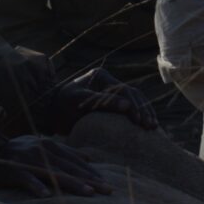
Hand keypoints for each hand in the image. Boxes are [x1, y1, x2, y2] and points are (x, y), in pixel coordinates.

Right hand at [0, 134, 110, 197]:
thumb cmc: (18, 154)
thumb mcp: (42, 148)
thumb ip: (64, 153)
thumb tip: (89, 157)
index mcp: (50, 145)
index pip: (76, 160)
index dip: (92, 172)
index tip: (108, 184)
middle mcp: (41, 150)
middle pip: (70, 167)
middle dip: (90, 179)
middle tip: (108, 191)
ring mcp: (27, 160)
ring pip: (54, 173)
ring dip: (72, 183)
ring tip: (88, 194)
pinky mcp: (13, 170)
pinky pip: (27, 180)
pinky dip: (36, 187)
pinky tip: (46, 197)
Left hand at [38, 66, 157, 134]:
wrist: (50, 112)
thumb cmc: (61, 105)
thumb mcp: (79, 101)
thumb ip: (102, 102)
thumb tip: (128, 107)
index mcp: (101, 76)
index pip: (123, 90)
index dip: (133, 105)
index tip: (139, 120)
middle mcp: (108, 82)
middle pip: (133, 94)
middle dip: (143, 110)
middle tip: (150, 126)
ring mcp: (111, 92)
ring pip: (135, 100)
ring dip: (145, 113)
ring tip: (153, 127)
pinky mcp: (111, 104)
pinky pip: (130, 108)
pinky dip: (139, 116)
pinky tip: (147, 126)